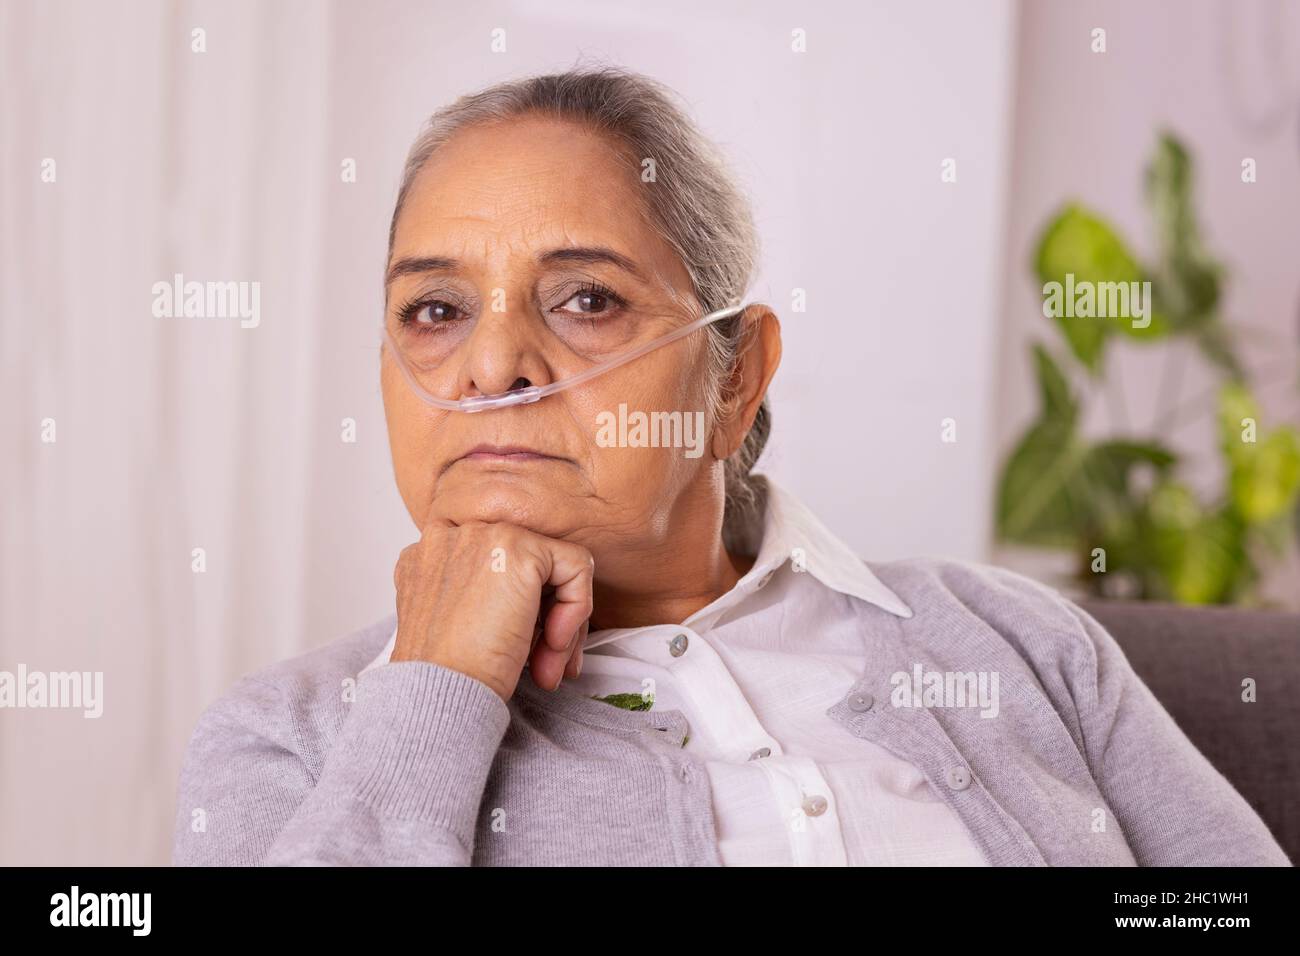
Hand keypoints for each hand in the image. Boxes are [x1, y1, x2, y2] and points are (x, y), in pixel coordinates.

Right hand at [391, 513, 592, 702]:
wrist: (441, 693)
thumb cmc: (446, 675)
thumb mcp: (457, 625)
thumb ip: (485, 599)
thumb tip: (534, 607)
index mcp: (431, 555)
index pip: (496, 569)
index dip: (518, 610)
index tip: (523, 653)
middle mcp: (452, 534)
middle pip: (526, 566)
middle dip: (546, 619)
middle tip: (547, 666)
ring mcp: (484, 535)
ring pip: (554, 567)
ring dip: (563, 622)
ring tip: (549, 667)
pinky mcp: (519, 548)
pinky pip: (576, 566)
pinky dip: (578, 607)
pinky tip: (554, 644)